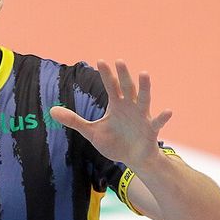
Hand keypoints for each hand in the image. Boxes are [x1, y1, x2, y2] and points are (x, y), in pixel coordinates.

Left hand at [49, 60, 171, 165]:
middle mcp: (130, 107)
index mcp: (117, 105)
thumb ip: (73, 120)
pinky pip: (158, 122)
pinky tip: (168, 111)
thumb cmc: (114, 142)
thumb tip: (51, 110)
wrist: (132, 159)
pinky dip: (162, 117)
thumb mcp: (91, 132)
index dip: (106, 75)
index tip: (100, 61)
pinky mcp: (151, 130)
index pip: (110, 86)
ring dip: (145, 87)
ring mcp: (142, 117)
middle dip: (123, 75)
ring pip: (144, 99)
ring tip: (144, 73)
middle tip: (119, 61)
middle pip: (126, 88)